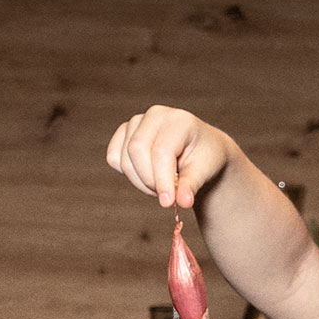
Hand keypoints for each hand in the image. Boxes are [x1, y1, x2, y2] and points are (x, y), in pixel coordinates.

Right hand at [106, 105, 234, 211]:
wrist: (198, 149)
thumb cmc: (203, 157)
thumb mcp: (205, 171)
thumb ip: (192, 185)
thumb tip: (183, 202)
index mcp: (179, 120)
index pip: (161, 151)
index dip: (162, 180)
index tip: (168, 203)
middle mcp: (155, 115)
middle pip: (136, 151)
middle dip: (149, 181)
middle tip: (166, 194)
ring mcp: (137, 121)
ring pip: (123, 158)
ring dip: (139, 181)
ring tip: (160, 184)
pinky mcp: (124, 132)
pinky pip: (113, 157)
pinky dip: (127, 173)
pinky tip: (146, 173)